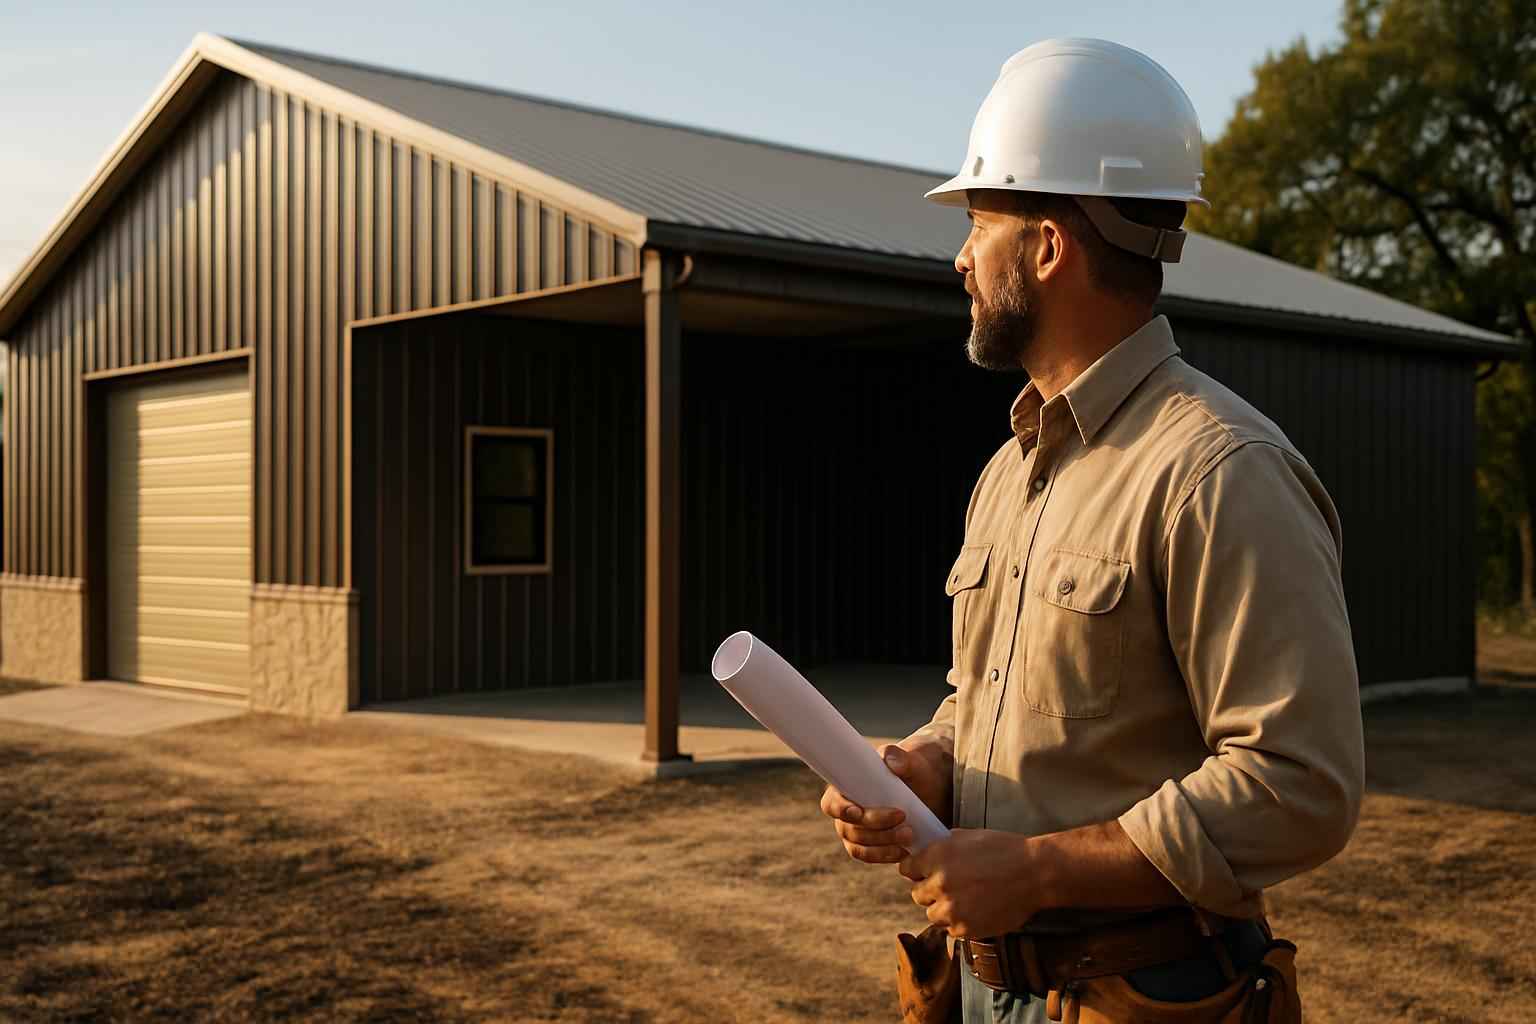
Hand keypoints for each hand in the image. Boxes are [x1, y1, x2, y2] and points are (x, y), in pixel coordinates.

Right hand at [819, 740, 951, 864]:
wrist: (926, 789)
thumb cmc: (911, 771)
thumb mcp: (909, 762)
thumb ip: (900, 757)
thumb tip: (890, 760)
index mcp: (845, 788)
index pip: (831, 803)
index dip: (840, 810)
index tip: (859, 812)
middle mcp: (845, 813)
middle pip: (849, 828)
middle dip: (875, 827)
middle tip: (902, 817)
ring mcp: (855, 832)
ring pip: (859, 846)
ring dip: (882, 844)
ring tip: (908, 834)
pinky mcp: (869, 846)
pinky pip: (870, 856)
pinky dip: (886, 855)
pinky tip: (904, 850)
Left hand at [899, 829, 1037, 938]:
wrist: (1034, 874)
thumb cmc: (1006, 851)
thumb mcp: (970, 837)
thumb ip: (945, 845)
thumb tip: (931, 849)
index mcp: (937, 857)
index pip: (907, 869)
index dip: (916, 871)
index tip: (923, 874)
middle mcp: (939, 883)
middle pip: (917, 894)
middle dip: (929, 892)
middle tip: (948, 889)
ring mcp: (951, 909)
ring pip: (932, 915)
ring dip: (944, 909)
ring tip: (964, 901)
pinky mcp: (965, 929)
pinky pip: (951, 930)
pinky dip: (960, 923)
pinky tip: (976, 911)